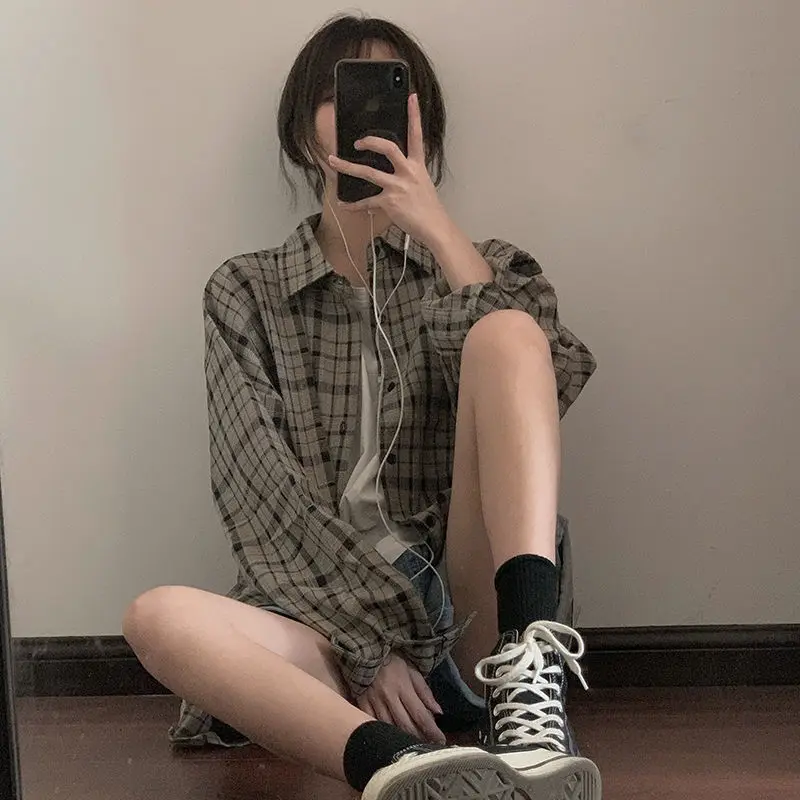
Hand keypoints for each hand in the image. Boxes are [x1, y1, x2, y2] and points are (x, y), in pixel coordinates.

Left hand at [328, 93, 451, 248]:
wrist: (435, 227)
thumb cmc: (429, 208)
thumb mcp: (423, 185)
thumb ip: (409, 175)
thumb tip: (393, 174)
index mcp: (418, 166)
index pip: (417, 135)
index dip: (414, 115)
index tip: (411, 97)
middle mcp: (408, 172)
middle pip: (387, 148)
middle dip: (370, 141)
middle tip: (357, 142)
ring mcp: (398, 187)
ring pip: (369, 172)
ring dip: (348, 166)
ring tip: (334, 162)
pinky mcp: (389, 203)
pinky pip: (366, 202)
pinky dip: (353, 205)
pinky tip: (344, 205)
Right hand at [356, 653, 446, 744]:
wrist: (366, 651)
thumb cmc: (392, 661)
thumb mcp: (412, 670)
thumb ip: (425, 692)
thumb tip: (438, 712)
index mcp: (403, 687)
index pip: (420, 714)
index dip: (432, 730)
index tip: (441, 741)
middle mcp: (389, 697)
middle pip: (405, 725)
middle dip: (419, 738)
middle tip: (428, 746)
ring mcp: (374, 702)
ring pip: (389, 728)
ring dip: (402, 740)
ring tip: (413, 747)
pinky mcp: (362, 705)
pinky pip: (372, 724)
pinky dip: (382, 734)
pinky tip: (389, 741)